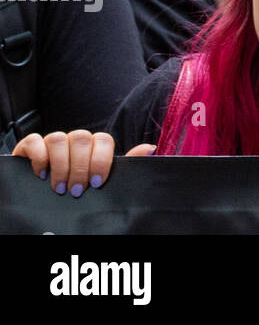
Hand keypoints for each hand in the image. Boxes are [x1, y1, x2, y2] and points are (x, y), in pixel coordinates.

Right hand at [11, 131, 154, 195]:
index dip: (101, 160)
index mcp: (93, 145)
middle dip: (80, 167)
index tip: (97, 183)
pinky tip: (41, 174)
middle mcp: (74, 140)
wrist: (43, 198)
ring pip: (59, 138)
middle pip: (82, 138)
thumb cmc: (77, 186)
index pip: (104, 140)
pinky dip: (39, 157)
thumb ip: (125, 163)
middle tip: (76, 190)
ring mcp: (52, 141)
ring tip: (59, 188)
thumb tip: (150, 147)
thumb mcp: (101, 178)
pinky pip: (34, 141)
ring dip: (61, 165)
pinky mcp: (30, 146)